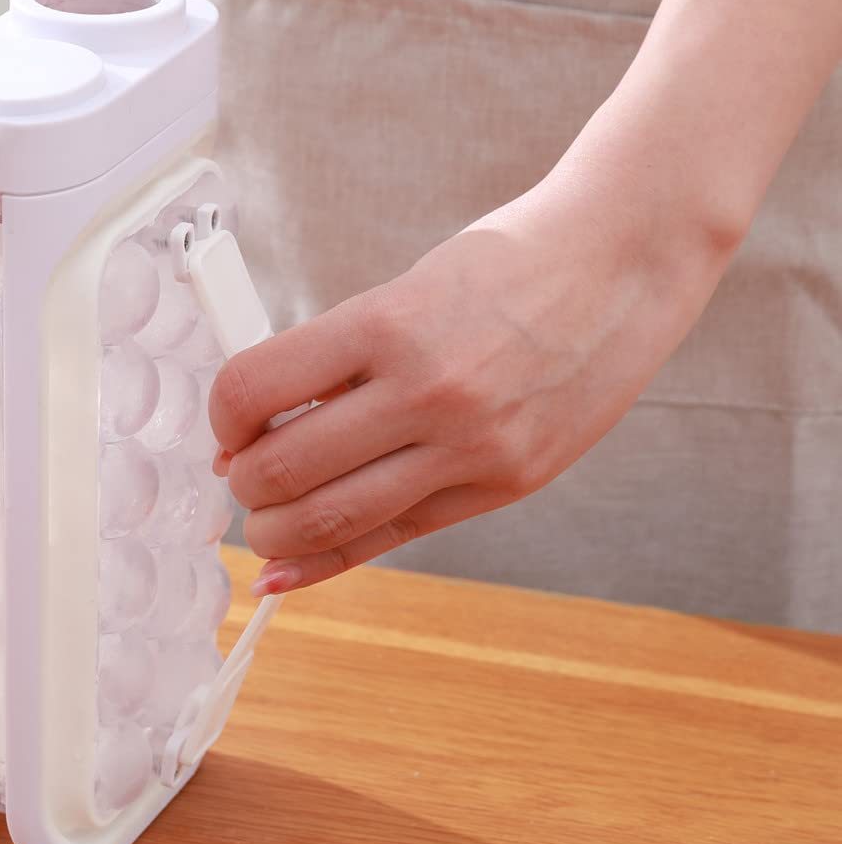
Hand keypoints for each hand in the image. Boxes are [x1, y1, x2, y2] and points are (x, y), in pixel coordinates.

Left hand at [211, 168, 729, 594]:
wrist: (622, 267)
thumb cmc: (506, 267)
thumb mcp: (404, 290)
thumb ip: (335, 357)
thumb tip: (257, 427)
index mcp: (387, 323)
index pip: (253, 389)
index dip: (220, 418)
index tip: (227, 426)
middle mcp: (426, 390)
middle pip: (283, 469)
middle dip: (244, 484)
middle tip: (243, 478)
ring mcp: (469, 447)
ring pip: (331, 518)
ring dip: (274, 532)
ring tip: (265, 522)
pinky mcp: (503, 485)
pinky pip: (392, 538)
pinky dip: (326, 562)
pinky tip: (285, 576)